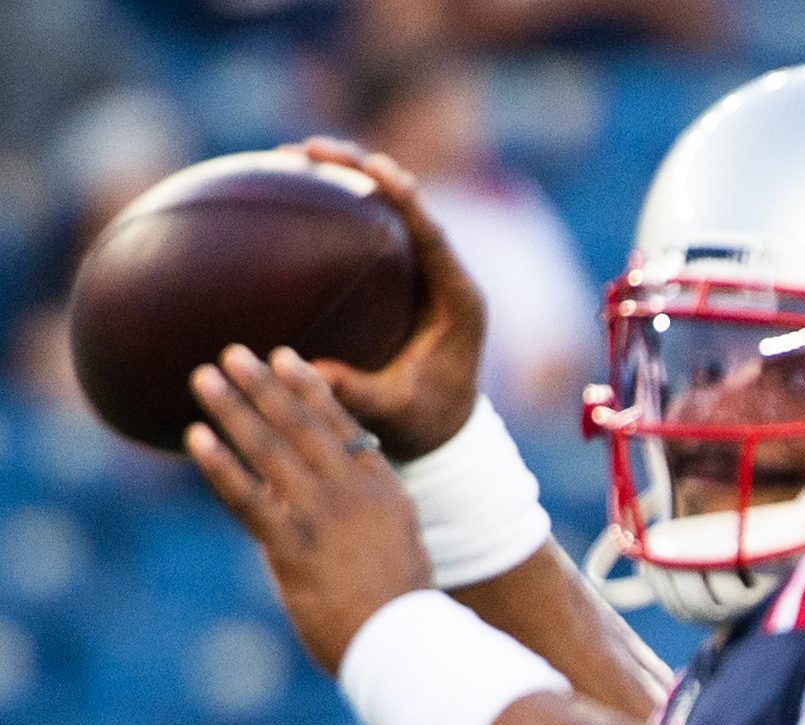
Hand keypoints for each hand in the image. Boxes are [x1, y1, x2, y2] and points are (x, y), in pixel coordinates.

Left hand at [185, 345, 431, 674]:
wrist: (407, 643)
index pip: (342, 425)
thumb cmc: (401, 608)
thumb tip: (316, 505)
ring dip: (234, 409)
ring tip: (204, 378)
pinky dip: (220, 466)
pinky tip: (196, 438)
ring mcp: (323, 517)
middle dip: (264, 385)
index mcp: (384, 490)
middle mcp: (353, 493)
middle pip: (302, 425)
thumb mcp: (394, 548)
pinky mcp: (293, 547)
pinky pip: (249, 498)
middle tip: (232, 352)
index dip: (310, 388)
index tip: (285, 357)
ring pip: (271, 450)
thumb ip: (360, 518)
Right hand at [292, 138, 487, 459]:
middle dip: (361, 169)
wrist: (444, 432)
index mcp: (458, 300)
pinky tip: (283, 200)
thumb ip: (360, 394)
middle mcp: (444, 277)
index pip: (433, 234)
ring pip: (387, 212)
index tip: (374, 167)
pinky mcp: (402, 280)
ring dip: (344, 180)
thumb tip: (307, 373)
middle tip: (307, 148)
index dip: (405, 197)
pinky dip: (333, 214)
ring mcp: (423, 275)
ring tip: (290, 155)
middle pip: (407, 206)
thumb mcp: (395, 413)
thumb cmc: (425, 424)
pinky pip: (368, 235)